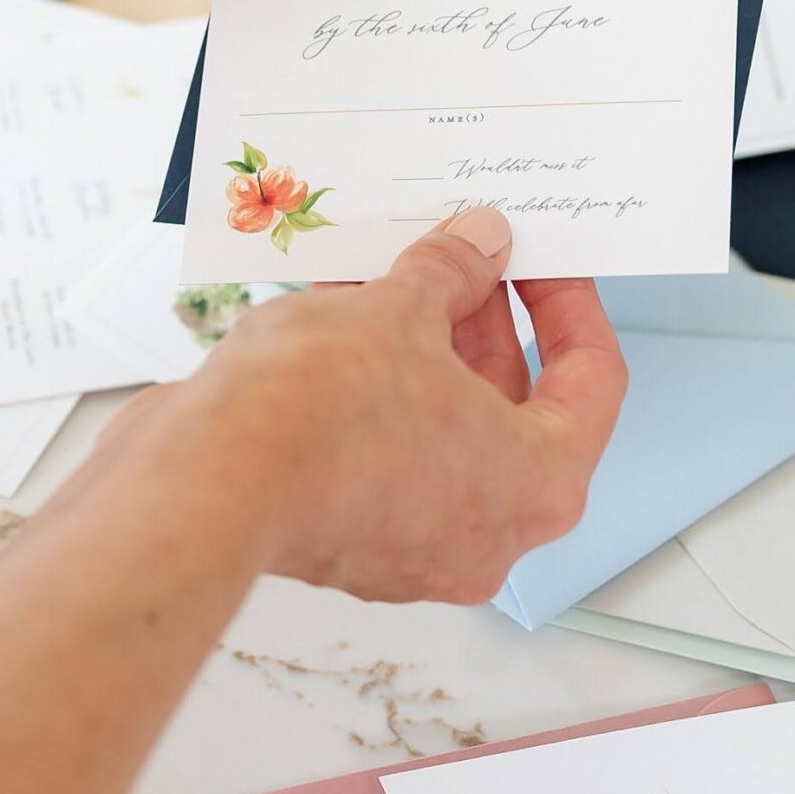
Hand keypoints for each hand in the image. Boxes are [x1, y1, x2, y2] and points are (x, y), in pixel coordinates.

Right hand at [112, 211, 627, 603]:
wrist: (203, 484)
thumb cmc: (321, 416)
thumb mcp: (403, 310)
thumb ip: (453, 273)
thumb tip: (478, 247)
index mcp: (538, 485)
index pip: (591, 383)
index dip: (567, 306)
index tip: (540, 261)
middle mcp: (486, 533)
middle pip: (510, 407)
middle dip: (480, 321)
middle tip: (459, 256)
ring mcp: (411, 547)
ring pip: (437, 427)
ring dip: (417, 349)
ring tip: (387, 276)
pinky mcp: (343, 539)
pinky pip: (379, 451)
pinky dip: (370, 390)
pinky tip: (335, 321)